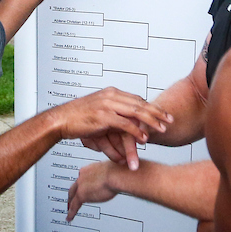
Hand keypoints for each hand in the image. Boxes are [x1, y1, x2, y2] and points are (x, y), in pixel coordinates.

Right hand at [50, 87, 171, 168]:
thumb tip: (124, 122)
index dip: (151, 107)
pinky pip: (125, 125)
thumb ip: (112, 113)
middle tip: (169, 119)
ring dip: (151, 121)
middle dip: (157, 112)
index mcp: (110, 93)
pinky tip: (144, 138)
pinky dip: (136, 131)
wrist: (60, 119)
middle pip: (140, 103)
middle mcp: (110, 96)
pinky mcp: (103, 117)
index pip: (136, 98)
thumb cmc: (76, 118)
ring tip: (162, 129)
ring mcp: (107, 106)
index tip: (162, 113)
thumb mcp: (97, 111)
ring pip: (136, 112)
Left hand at [66, 160, 120, 221]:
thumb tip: (115, 179)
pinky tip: (69, 217)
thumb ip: (109, 176)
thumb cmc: (119, 172)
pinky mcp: (81, 195)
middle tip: (71, 199)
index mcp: (90, 169)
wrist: (117, 175)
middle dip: (72, 193)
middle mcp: (83, 175)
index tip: (83, 187)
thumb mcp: (112, 172)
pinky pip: (74, 206)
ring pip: (72, 196)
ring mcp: (81, 185)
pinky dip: (71, 213)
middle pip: (74, 187)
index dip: (82, 184)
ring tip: (70, 209)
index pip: (83, 178)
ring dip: (70, 203)